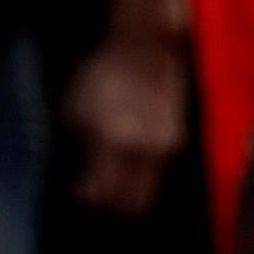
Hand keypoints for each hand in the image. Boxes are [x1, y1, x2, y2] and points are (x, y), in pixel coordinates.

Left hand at [62, 28, 185, 215]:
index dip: (87, 197)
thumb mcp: (75, 109)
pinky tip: (128, 160)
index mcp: (114, 141)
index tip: (78, 189)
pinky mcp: (177, 140)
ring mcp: (165, 147)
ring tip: (112, 179)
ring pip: (150, 193)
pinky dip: (143, 177)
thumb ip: (80, 148)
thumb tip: (83, 176)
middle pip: (132, 204)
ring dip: (129, 194)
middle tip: (96, 192)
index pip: (103, 194)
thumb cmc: (103, 74)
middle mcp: (144, 151)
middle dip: (111, 205)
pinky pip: (160, 174)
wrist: (145, 48)